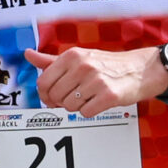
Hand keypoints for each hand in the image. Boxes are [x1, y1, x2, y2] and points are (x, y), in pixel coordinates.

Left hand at [25, 45, 157, 116]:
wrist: (140, 69)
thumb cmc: (106, 64)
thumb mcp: (78, 57)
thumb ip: (51, 60)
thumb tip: (28, 54)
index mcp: (72, 55)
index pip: (43, 82)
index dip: (45, 94)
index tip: (52, 97)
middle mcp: (82, 66)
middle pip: (55, 96)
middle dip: (61, 101)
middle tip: (74, 97)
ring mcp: (96, 81)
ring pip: (69, 106)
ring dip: (77, 106)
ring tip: (89, 96)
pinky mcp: (108, 96)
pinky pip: (85, 113)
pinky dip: (90, 111)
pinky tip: (98, 101)